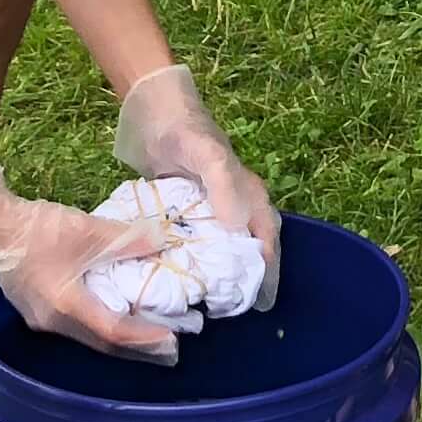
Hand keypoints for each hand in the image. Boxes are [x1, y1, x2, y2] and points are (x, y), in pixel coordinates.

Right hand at [0, 165, 181, 360]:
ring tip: (148, 336)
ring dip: (118, 340)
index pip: (113, 331)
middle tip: (169, 348)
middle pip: (101, 343)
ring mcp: (41, 320)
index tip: (172, 338)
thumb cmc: (39, 229)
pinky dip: (100, 327)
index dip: (144, 336)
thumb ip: (128, 240)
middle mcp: (53, 322)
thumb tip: (162, 243)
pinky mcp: (36, 311)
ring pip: (88, 337)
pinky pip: (75, 327)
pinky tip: (115, 317)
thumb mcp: (89, 230)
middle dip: (137, 348)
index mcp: (66, 306)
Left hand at [115, 64, 283, 312]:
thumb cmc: (185, 131)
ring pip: (226, 247)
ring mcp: (213, 208)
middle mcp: (237, 205)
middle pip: (251, 248)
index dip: (265, 272)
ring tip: (210, 303)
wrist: (153, 109)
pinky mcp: (190, 210)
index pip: (267, 242)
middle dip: (248, 279)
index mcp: (251, 195)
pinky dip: (197, 260)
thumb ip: (225, 188)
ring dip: (222, 273)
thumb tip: (239, 231)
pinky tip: (183, 277)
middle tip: (234, 311)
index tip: (255, 304)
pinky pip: (199, 240)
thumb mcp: (207, 156)